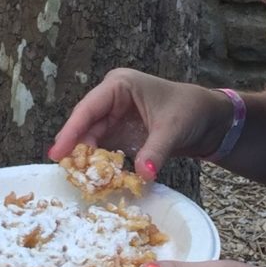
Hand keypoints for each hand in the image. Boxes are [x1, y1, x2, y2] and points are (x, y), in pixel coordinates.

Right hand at [48, 70, 233, 181]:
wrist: (208, 120)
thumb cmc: (191, 111)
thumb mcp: (173, 130)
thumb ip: (156, 151)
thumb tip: (144, 175)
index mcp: (119, 86)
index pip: (88, 109)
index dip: (71, 131)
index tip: (57, 153)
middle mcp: (111, 100)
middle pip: (85, 126)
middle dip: (76, 149)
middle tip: (68, 174)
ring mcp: (114, 118)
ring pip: (91, 140)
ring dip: (87, 160)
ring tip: (80, 180)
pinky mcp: (120, 134)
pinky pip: (103, 150)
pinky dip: (100, 165)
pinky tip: (96, 180)